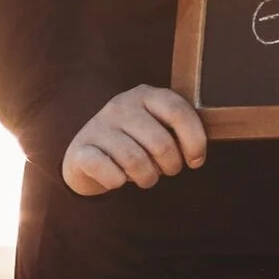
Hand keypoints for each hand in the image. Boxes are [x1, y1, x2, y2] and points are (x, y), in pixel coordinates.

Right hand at [62, 85, 207, 196]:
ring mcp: (99, 126)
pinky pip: (111, 174)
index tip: (196, 161)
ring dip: (148, 178)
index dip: (194, 140)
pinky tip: (119, 179)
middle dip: (171, 166)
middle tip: (168, 171)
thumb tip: (197, 154)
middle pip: (161, 142)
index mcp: (146, 95)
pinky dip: (119, 182)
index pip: (178, 112)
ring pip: (136, 161)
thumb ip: (177, 132)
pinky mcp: (81, 150)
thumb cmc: (133, 143)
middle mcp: (121, 105)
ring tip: (147, 178)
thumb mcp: (156, 128)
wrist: (86, 155)